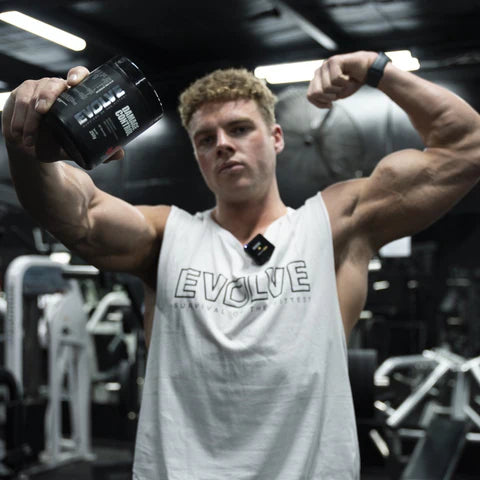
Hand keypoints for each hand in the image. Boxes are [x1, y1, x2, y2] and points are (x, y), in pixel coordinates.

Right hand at [1, 66, 124, 162]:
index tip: (74, 83)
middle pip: (52, 83)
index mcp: (74, 96)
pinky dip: (19, 120)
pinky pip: (19, 102)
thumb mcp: (78, 146)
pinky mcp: (20, 95)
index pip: (79, 76)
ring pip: (33, 94)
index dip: (77, 75)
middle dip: (47, 95)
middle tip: (44, 111)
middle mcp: (56, 88)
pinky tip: (21, 134)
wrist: (34, 148)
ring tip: (30, 137)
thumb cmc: (59, 142)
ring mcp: (37, 90)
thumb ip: (97, 148)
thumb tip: (119, 154)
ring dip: (30, 117)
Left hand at [307, 51, 377, 108]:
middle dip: (329, 97)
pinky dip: (344, 82)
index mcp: (317, 80)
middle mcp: (319, 71)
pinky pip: (335, 79)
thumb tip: (318, 98)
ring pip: (326, 87)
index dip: (319, 104)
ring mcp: (326, 65)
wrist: (367, 70)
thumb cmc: (352, 82)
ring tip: (345, 83)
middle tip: (338, 93)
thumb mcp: (336, 95)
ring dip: (339, 89)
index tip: (330, 105)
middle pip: (316, 93)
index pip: (310, 96)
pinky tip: (348, 77)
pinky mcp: (334, 61)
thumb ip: (325, 97)